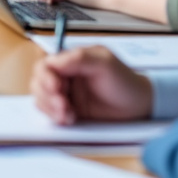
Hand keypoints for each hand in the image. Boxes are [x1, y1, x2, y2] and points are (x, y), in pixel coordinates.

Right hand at [30, 47, 152, 124]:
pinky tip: (70, 119)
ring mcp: (66, 94)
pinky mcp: (68, 110)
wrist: (139, 106)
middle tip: (63, 106)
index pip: (45, 65)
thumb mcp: (105, 63)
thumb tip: (53, 62)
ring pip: (41, 99)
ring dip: (50, 107)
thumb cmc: (125, 81)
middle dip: (47, 95)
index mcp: (71, 61)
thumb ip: (79, 58)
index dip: (45, 77)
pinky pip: (50, 113)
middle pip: (38, 82)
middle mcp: (65, 76)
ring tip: (68, 115)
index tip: (56, 88)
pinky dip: (55, 116)